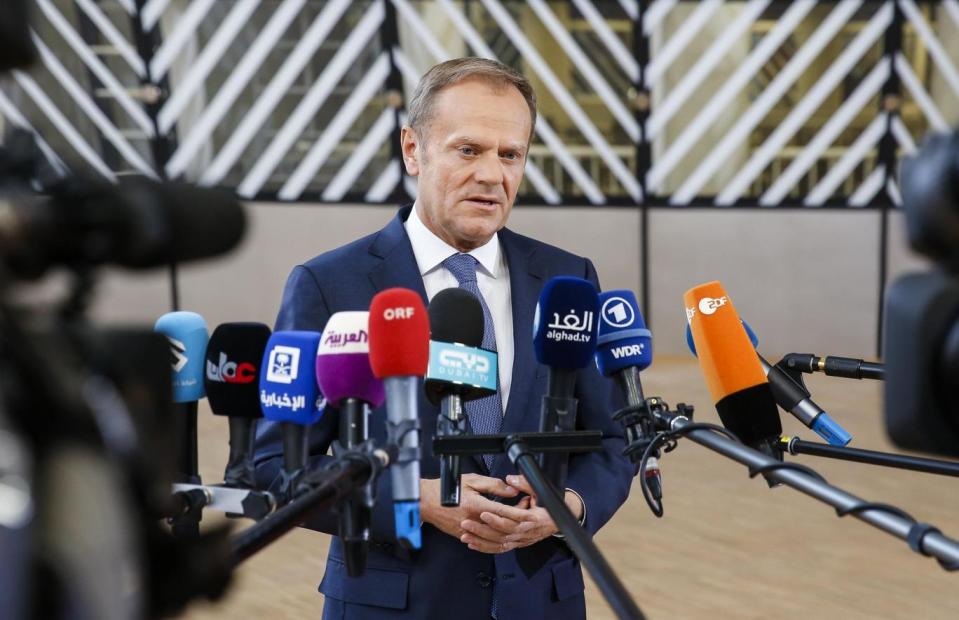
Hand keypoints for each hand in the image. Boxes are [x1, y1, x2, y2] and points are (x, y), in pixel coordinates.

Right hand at [420, 475, 533, 549]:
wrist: (426, 502)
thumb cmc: (446, 489)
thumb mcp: (472, 480)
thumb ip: (494, 485)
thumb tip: (511, 489)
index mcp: (477, 505)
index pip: (504, 512)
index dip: (521, 513)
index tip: (532, 514)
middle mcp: (474, 520)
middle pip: (503, 527)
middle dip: (518, 524)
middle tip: (529, 518)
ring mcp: (469, 531)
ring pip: (495, 538)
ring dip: (509, 533)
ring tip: (518, 527)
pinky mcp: (464, 536)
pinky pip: (484, 543)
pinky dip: (496, 542)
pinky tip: (502, 537)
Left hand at [459, 475, 583, 551]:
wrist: (561, 519)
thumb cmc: (551, 503)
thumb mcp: (541, 490)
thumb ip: (525, 483)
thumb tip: (511, 480)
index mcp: (532, 519)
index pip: (511, 520)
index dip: (497, 518)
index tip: (482, 512)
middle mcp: (526, 533)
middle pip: (501, 534)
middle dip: (482, 529)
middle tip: (466, 523)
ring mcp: (521, 540)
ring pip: (498, 544)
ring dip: (481, 541)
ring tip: (465, 535)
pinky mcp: (516, 544)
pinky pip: (499, 549)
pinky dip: (485, 548)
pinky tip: (472, 544)